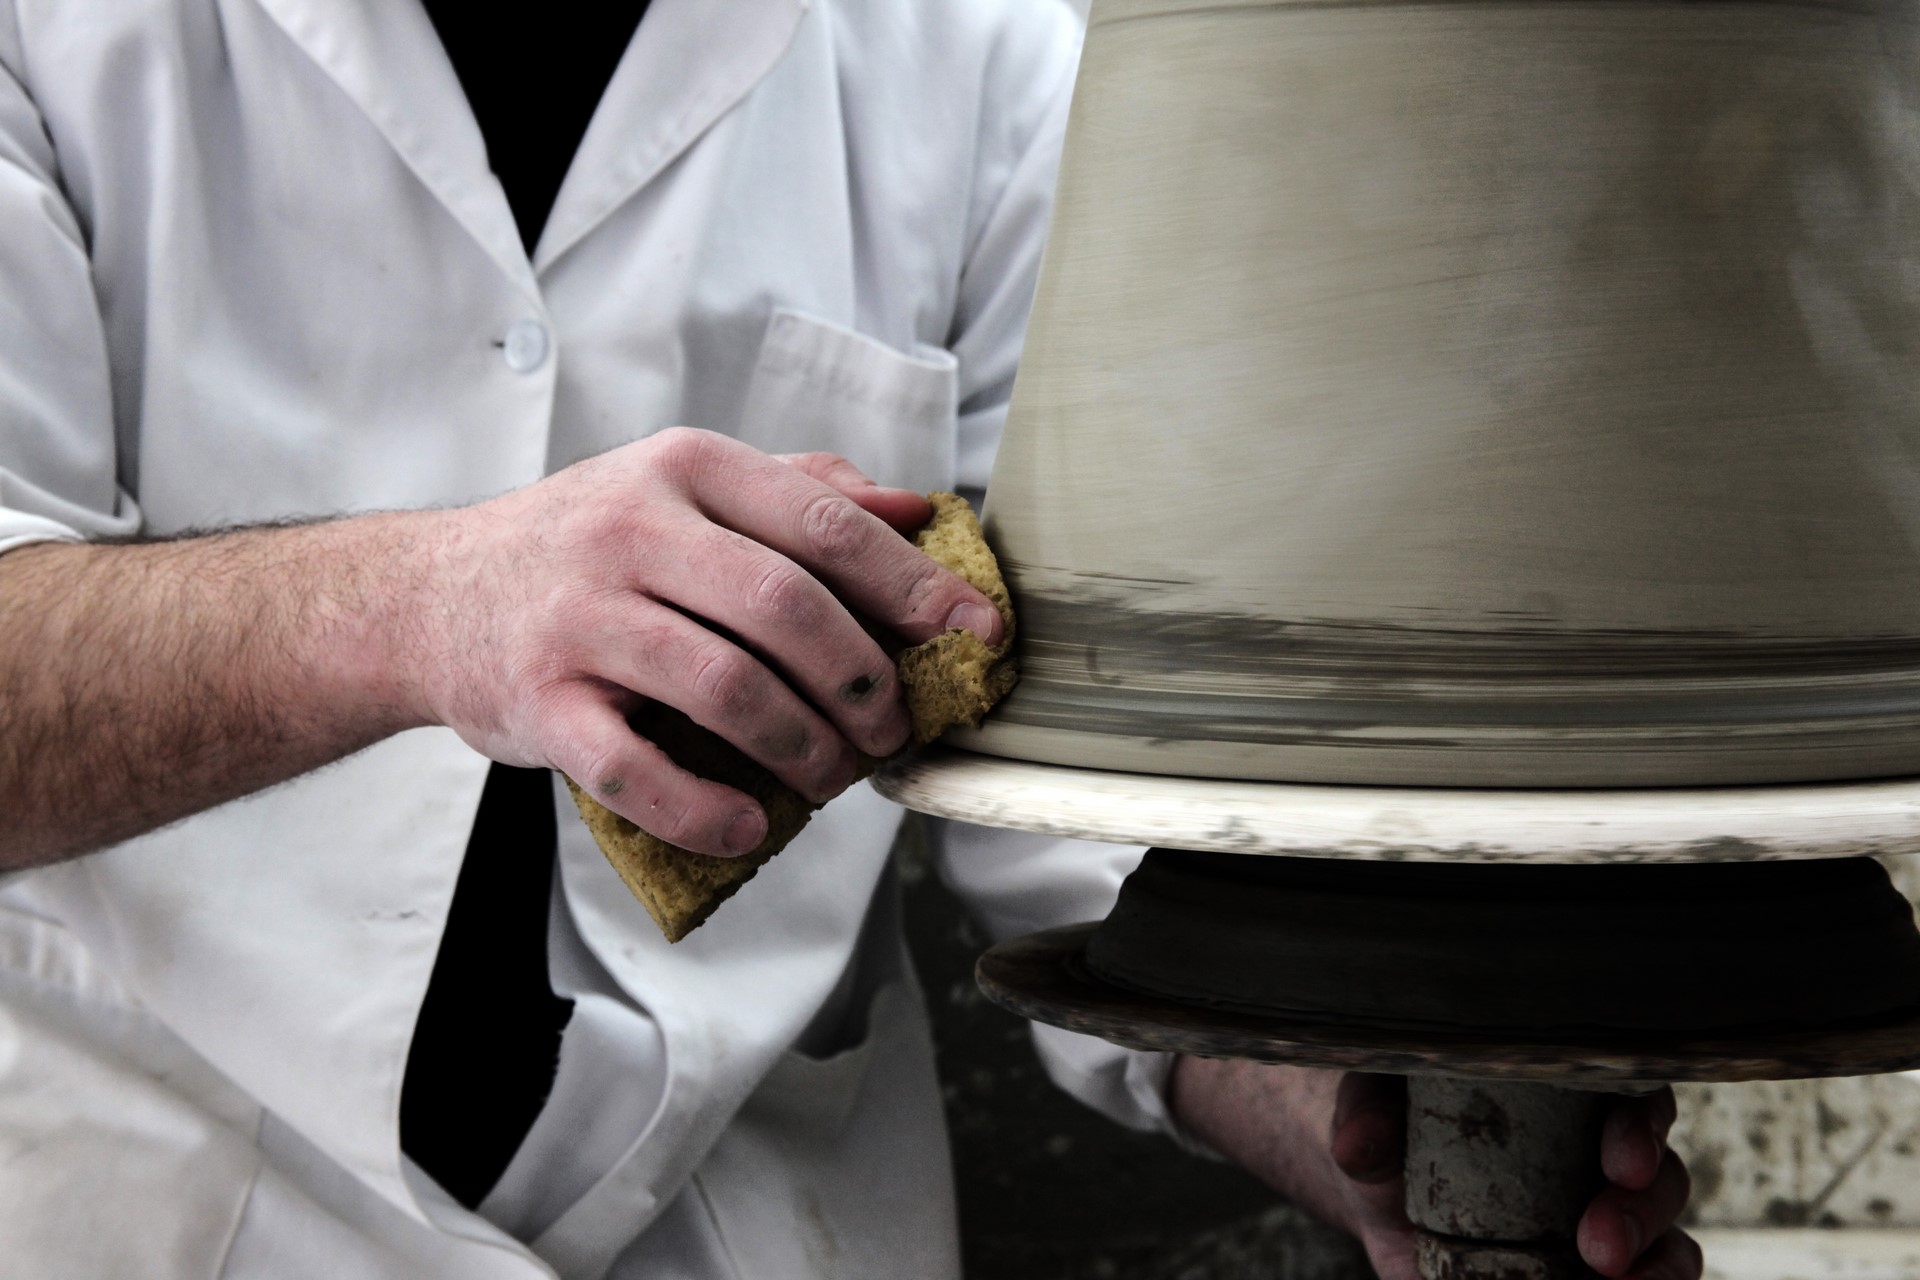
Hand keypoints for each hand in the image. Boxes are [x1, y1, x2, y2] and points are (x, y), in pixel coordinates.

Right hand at [410, 428, 1000, 855]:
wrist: (427, 596)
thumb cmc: (583, 544)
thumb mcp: (683, 487)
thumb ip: (796, 489)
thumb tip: (912, 508)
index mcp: (686, 469)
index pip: (825, 524)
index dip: (914, 586)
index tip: (978, 635)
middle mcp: (631, 530)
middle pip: (785, 608)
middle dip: (864, 681)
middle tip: (893, 730)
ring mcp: (581, 618)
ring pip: (725, 688)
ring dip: (803, 748)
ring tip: (833, 777)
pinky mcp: (539, 703)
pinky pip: (633, 769)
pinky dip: (704, 808)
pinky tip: (751, 824)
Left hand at [1169, 1059, 1700, 1279]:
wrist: (1381, 1191)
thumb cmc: (1393, 1122)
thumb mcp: (1374, 1103)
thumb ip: (1365, 1111)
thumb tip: (1357, 1144)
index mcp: (1571, 1088)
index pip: (1634, 1097)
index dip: (1641, 1128)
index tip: (1620, 1163)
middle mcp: (1604, 1152)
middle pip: (1662, 1178)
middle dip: (1641, 1215)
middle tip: (1599, 1246)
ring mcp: (1607, 1220)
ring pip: (1667, 1245)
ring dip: (1653, 1269)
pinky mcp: (1592, 1276)